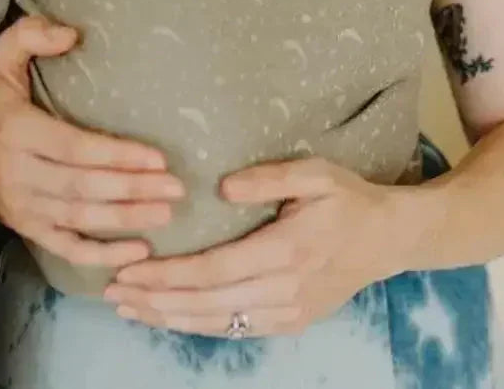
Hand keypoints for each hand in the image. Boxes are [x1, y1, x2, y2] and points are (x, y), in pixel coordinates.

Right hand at [0, 14, 185, 267]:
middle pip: (84, 187)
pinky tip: (138, 251)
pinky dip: (101, 255)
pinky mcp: (25, 228)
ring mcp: (21, 207)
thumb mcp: (1, 56)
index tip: (159, 158)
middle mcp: (17, 175)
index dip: (118, 155)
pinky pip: (65, 248)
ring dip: (125, 219)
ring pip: (79, 219)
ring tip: (167, 213)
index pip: (76, 148)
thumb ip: (31, 36)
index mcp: (16, 132)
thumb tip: (71, 34)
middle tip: (177, 189)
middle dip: (133, 189)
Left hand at [103, 157, 397, 336]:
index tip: (130, 271)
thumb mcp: (315, 173)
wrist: (389, 239)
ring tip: (130, 308)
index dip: (168, 275)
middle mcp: (283, 289)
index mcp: (286, 250)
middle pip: (207, 303)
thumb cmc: (348, 198)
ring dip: (170, 318)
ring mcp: (288, 312)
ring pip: (218, 323)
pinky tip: (172, 317)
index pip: (214, 270)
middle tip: (114, 293)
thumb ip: (269, 177)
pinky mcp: (291, 322)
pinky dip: (199, 326)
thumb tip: (222, 186)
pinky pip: (237, 330)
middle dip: (156, 300)